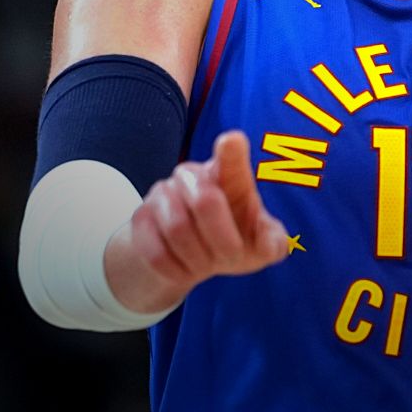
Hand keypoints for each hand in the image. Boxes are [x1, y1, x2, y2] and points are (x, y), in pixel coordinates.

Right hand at [104, 131, 289, 313]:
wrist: (190, 258)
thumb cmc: (235, 241)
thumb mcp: (261, 246)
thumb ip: (272, 243)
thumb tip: (268, 242)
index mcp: (230, 174)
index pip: (231, 154)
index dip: (232, 149)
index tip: (232, 141)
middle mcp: (193, 174)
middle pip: (205, 201)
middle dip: (223, 239)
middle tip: (232, 257)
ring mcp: (162, 192)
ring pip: (177, 228)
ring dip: (198, 257)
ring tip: (207, 265)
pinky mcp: (140, 217)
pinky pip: (155, 250)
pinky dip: (176, 268)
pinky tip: (185, 270)